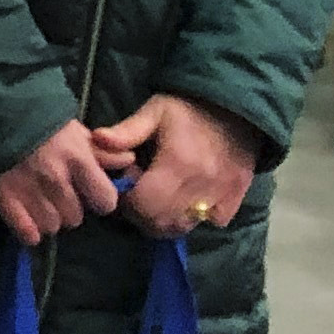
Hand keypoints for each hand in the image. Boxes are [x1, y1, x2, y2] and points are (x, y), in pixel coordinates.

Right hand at [0, 118, 121, 246]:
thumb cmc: (35, 118)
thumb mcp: (73, 129)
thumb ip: (101, 149)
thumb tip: (128, 162)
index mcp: (77, 159)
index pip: (105, 201)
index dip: (99, 200)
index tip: (90, 193)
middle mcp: (57, 179)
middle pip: (75, 218)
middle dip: (69, 208)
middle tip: (57, 194)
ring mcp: (29, 191)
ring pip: (52, 226)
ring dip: (47, 218)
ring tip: (39, 203)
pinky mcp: (4, 199)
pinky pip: (27, 233)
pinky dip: (28, 230)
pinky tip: (25, 218)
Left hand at [90, 94, 261, 238]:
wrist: (237, 107)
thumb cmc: (190, 108)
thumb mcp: (155, 111)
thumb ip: (127, 131)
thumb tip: (97, 140)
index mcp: (177, 163)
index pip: (144, 205)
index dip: (127, 203)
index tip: (126, 188)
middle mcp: (200, 185)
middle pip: (161, 222)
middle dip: (142, 215)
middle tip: (140, 195)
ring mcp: (221, 194)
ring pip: (184, 226)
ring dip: (166, 220)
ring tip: (161, 198)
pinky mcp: (236, 198)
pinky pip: (212, 222)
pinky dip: (195, 217)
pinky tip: (187, 200)